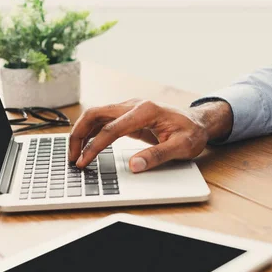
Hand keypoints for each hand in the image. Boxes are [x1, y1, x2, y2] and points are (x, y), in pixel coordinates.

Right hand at [68, 99, 232, 171]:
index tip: (84, 162)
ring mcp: (130, 108)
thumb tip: (134, 166)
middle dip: (79, 135)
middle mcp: (134, 105)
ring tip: (75, 154)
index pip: (111, 129)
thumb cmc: (192, 133)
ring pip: (96, 115)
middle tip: (72, 157)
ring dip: (82, 132)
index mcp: (145, 111)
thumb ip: (158, 156)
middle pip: (95, 114)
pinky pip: (104, 120)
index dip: (94, 147)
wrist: (199, 122)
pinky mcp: (129, 115)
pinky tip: (87, 145)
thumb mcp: (181, 147)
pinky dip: (91, 131)